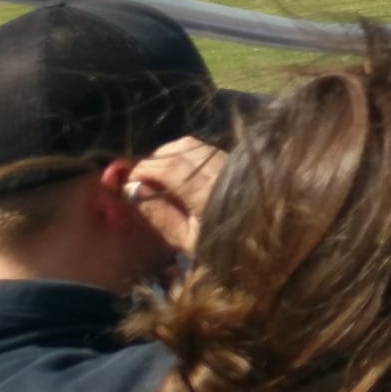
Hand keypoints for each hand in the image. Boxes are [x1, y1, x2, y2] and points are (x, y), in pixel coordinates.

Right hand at [123, 137, 226, 255]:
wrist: (264, 242)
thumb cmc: (221, 246)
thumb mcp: (184, 240)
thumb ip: (158, 214)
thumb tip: (131, 189)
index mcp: (209, 190)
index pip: (170, 167)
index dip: (144, 168)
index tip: (126, 180)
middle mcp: (222, 168)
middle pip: (181, 149)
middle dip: (154, 159)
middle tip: (139, 177)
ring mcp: (231, 161)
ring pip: (193, 145)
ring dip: (170, 154)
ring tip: (156, 175)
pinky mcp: (236, 160)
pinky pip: (205, 148)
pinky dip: (186, 154)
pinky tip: (178, 172)